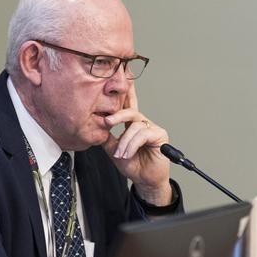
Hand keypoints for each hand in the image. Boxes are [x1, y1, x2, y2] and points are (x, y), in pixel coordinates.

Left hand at [101, 84, 172, 205]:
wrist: (144, 181)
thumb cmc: (133, 165)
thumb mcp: (113, 150)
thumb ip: (107, 137)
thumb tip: (97, 126)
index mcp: (132, 124)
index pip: (127, 105)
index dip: (126, 91)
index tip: (123, 75)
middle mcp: (143, 123)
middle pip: (131, 111)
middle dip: (118, 115)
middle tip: (107, 122)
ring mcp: (152, 128)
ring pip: (135, 126)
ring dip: (125, 142)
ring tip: (120, 154)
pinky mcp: (160, 135)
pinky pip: (143, 134)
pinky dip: (133, 144)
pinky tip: (128, 154)